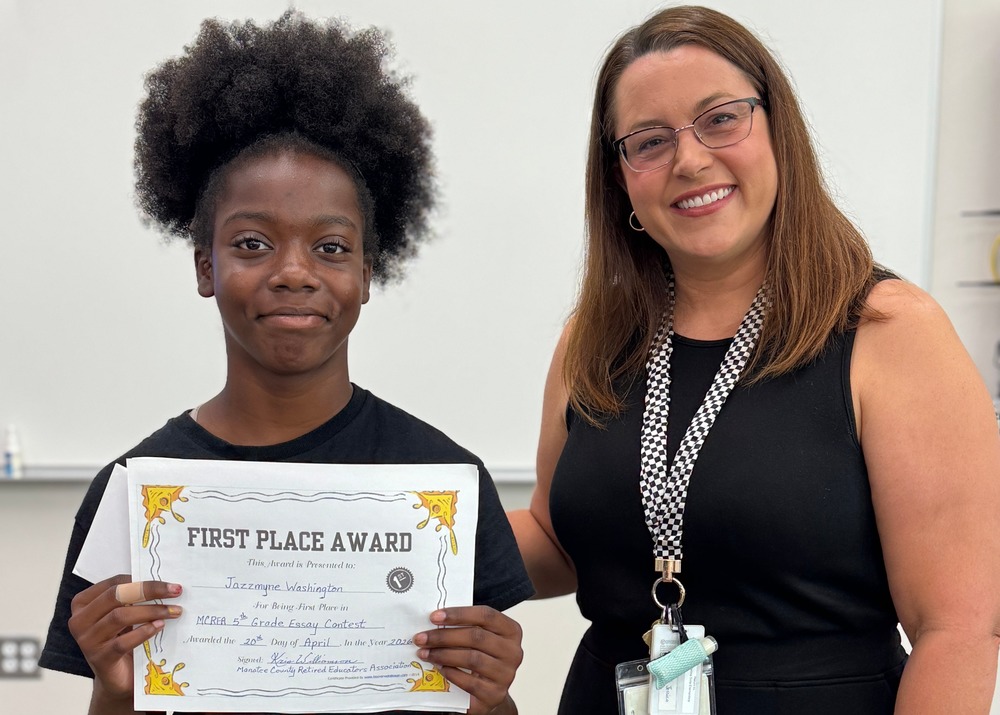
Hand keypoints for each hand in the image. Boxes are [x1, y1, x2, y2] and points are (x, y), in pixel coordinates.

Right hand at [68, 575, 182, 702]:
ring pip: (119, 617)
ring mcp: (87, 641)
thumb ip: (134, 597)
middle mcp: (80, 620)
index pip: (114, 583)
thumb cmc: (122, 638)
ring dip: (151, 611)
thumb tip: (164, 582)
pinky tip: (160, 627)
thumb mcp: (125, 614)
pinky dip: (144, 632)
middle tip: (176, 591)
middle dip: (149, 591)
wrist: (118, 677)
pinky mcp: (99, 659)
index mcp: (83, 603)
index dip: (143, 580)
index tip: (170, 583)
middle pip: (116, 596)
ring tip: (174, 611)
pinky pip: (122, 642)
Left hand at [413, 606, 522, 714]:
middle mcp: (513, 652)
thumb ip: (464, 626)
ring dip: (443, 655)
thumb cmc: (480, 656)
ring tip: (424, 654)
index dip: (459, 614)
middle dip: (444, 636)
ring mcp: (506, 675)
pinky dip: (451, 674)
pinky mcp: (495, 695)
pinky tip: (438, 669)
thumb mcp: (479, 637)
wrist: (489, 690)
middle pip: (476, 637)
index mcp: (511, 631)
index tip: (434, 617)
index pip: (486, 615)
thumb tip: (435, 619)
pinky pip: (470, 682)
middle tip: (421, 638)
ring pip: (472, 659)